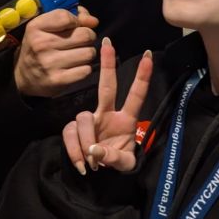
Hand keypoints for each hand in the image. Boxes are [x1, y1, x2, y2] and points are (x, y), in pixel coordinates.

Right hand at [14, 6, 98, 97]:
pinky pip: (86, 70)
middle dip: (88, 36)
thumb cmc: (40, 45)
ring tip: (79, 54)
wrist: (25, 76)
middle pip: (84, 35)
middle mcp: (41, 44)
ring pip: (89, 53)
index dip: (76, 20)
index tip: (74, 26)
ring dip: (88, 53)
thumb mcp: (47, 26)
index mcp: (36, 27)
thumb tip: (93, 21)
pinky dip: (85, 68)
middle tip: (81, 41)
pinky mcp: (58, 80)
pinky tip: (76, 66)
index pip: (67, 17)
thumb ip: (73, 16)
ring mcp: (49, 63)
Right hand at [62, 38, 152, 174]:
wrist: (99, 175)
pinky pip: (69, 132)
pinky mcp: (73, 130)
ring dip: (86, 141)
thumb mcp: (124, 164)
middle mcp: (107, 114)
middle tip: (108, 43)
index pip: (136, 96)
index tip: (149, 55)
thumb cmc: (116, 161)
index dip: (142, 77)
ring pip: (83, 118)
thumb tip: (95, 151)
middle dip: (107, 65)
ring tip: (92, 162)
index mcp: (125, 120)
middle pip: (107, 87)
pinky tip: (82, 165)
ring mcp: (90, 121)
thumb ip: (114, 158)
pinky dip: (74, 151)